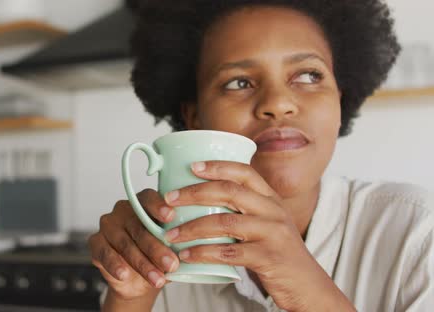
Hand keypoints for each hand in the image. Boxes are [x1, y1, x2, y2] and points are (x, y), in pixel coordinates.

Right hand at [88, 189, 179, 302]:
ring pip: (125, 244)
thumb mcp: (171, 248)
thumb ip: (176, 242)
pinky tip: (125, 274)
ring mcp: (108, 225)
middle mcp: (124, 210)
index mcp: (144, 203)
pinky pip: (105, 253)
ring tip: (157, 279)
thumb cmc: (157, 257)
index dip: (159, 206)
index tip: (171, 216)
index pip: (149, 198)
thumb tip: (191, 248)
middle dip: (157, 248)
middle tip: (172, 264)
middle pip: (140, 227)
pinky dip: (116, 265)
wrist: (138, 281)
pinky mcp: (96, 242)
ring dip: (142, 263)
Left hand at [161, 161, 354, 311]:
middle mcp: (273, 211)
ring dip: (192, 227)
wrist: (308, 286)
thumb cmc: (278, 254)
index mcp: (271, 199)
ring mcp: (272, 233)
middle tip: (169, 199)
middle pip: (229, 192)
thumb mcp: (267, 224)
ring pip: (225, 222)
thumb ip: (243, 211)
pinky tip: (187, 256)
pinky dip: (203, 253)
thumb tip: (202, 199)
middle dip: (194, 193)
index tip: (192, 167)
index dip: (217, 166)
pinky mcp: (268, 257)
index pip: (244, 172)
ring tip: (171, 234)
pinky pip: (228, 252)